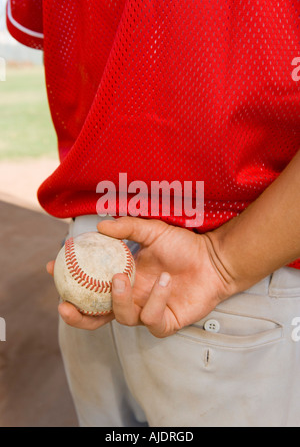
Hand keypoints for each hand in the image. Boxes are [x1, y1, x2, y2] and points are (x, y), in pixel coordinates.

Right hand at [48, 217, 236, 336]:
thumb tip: (99, 225)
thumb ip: (127, 227)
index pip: (90, 286)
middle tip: (65, 305)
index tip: (53, 267)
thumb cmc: (184, 245)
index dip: (69, 282)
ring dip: (121, 299)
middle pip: (97, 316)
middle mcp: (132, 298)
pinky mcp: (166, 322)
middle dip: (77, 316)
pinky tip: (165, 282)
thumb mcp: (153, 230)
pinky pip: (152, 319)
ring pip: (123, 319)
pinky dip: (156, 301)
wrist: (214, 258)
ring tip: (124, 277)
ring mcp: (148, 312)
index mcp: (124, 278)